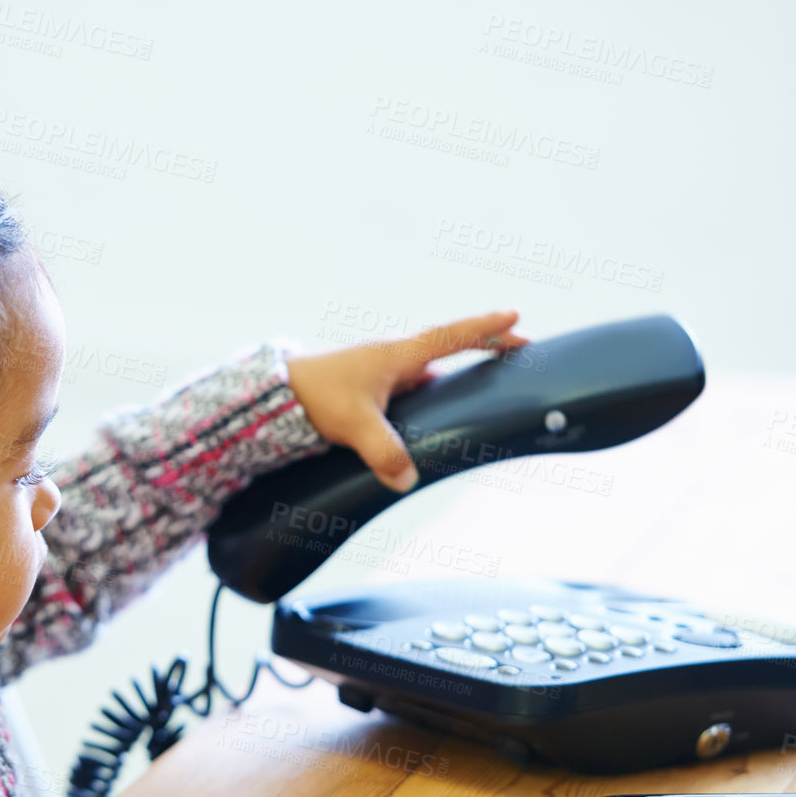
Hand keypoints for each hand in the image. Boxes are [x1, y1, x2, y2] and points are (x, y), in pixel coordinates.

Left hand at [284, 310, 528, 491]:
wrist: (277, 393)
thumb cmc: (315, 396)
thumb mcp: (354, 425)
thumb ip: (383, 451)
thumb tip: (407, 480)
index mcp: (397, 355)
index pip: (451, 336)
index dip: (485, 328)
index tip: (516, 317)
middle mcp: (393, 357)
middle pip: (450, 345)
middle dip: (484, 343)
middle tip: (518, 345)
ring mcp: (382, 371)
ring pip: (431, 366)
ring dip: (459, 367)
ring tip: (489, 374)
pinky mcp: (371, 387)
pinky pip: (414, 384)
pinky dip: (434, 387)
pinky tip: (440, 405)